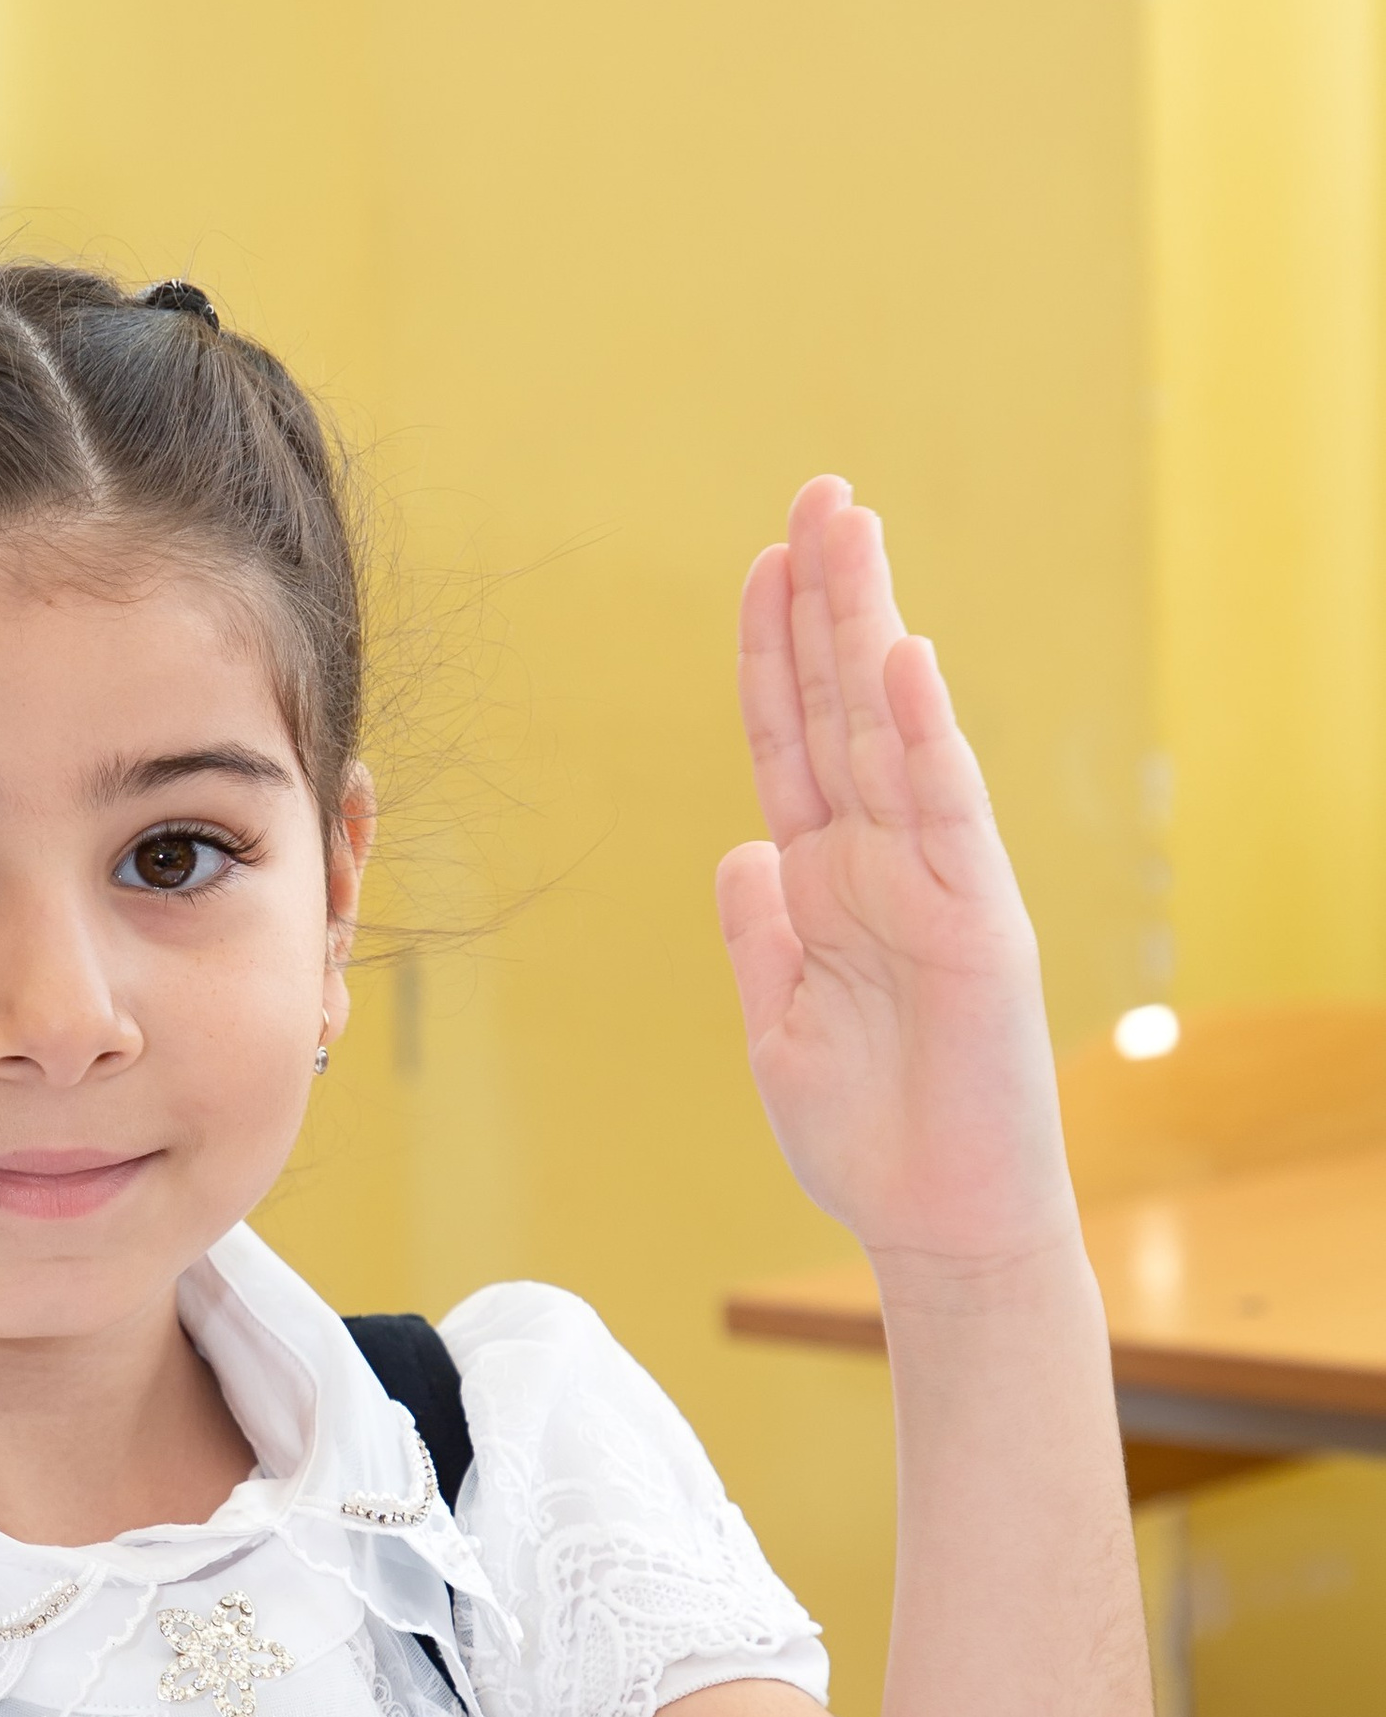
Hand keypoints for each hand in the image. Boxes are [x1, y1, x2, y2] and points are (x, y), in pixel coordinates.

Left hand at [718, 476, 1076, 1287]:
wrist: (938, 1222)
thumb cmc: (865, 1132)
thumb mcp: (778, 1022)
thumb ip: (759, 931)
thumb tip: (741, 847)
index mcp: (827, 879)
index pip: (793, 739)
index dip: (773, 653)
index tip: (763, 565)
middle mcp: (884, 860)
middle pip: (844, 706)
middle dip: (830, 598)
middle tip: (820, 494)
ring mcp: (934, 881)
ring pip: (892, 730)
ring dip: (870, 627)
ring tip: (853, 529)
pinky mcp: (976, 920)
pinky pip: (944, 810)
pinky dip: (921, 734)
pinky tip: (901, 659)